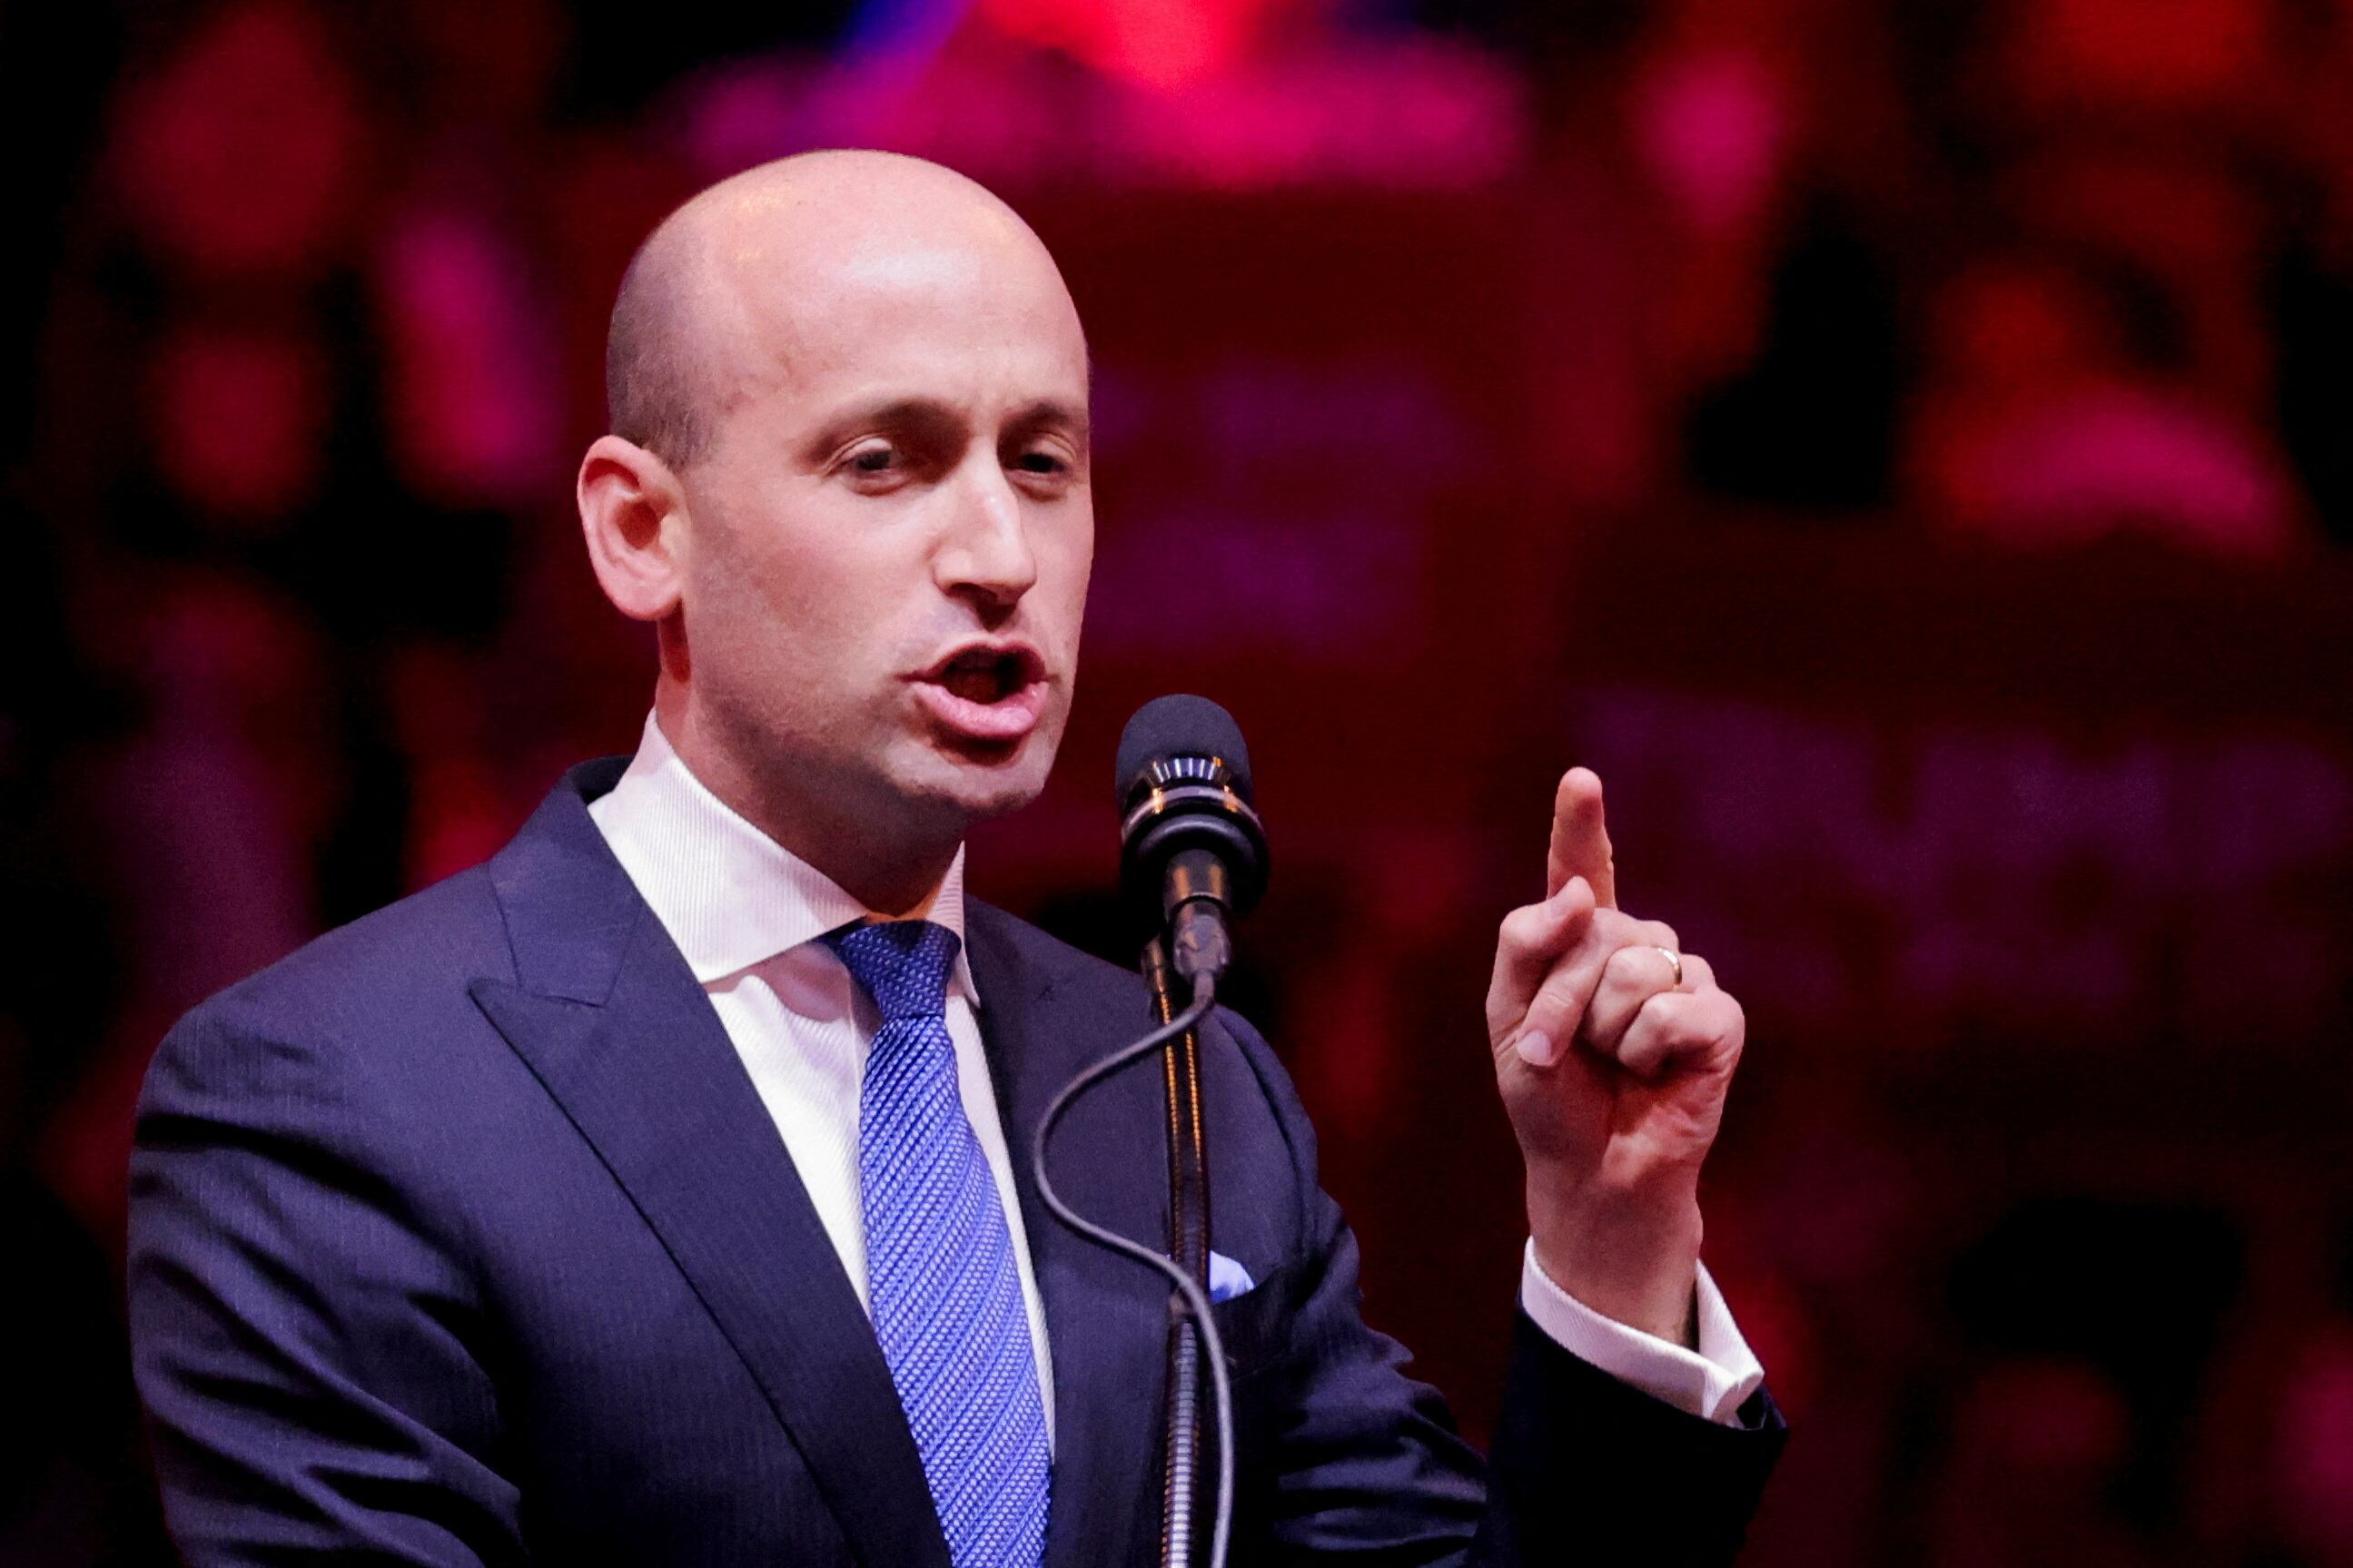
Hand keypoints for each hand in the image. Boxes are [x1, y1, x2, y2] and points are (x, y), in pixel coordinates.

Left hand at [1485, 768, 1745, 1343]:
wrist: (1588, 1169)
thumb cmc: (1548, 1095)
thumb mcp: (1506, 1017)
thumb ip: (1525, 945)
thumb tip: (1576, 897)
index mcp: (1580, 938)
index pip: (1581, 868)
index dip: (1582, 823)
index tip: (1581, 781)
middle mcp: (1636, 945)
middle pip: (1592, 929)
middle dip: (1561, 1000)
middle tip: (1555, 1054)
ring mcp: (1682, 976)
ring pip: (1633, 968)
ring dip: (1602, 1031)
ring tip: (1611, 1066)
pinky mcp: (1719, 1018)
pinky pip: (1674, 1009)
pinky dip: (1649, 1051)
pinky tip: (1655, 1075)